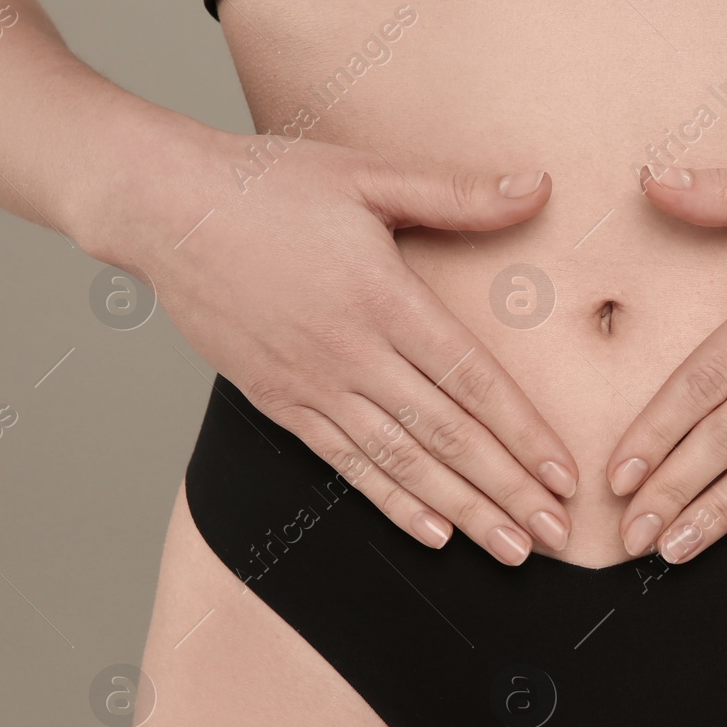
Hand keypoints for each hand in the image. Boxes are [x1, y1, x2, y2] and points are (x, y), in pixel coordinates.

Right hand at [88, 127, 577, 565]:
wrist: (161, 209)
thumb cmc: (269, 185)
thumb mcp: (368, 174)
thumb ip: (456, 194)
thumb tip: (538, 187)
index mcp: (383, 297)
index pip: (471, 380)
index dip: (523, 434)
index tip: (565, 476)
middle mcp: (351, 353)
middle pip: (445, 436)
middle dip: (508, 492)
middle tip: (558, 536)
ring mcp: (312, 385)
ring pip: (401, 463)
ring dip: (462, 512)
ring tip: (511, 551)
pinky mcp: (280, 403)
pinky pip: (345, 464)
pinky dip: (392, 502)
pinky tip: (435, 535)